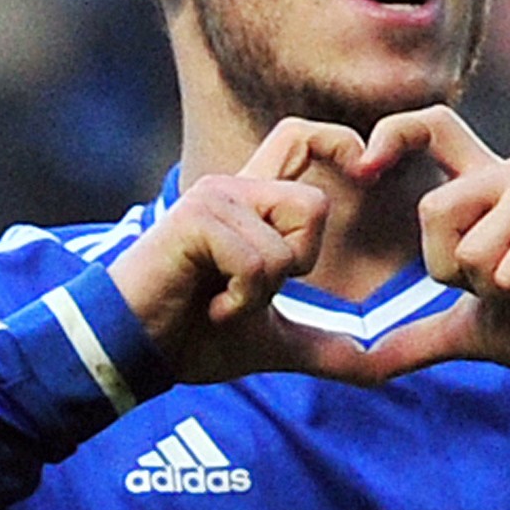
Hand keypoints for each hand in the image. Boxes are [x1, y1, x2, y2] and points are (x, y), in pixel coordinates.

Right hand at [109, 119, 386, 383]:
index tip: (367, 165)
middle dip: (297, 266)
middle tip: (249, 291)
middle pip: (314, 206)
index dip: (336, 139)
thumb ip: (326, 348)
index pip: (298, 140)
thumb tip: (378, 370)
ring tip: (219, 301)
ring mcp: (213, 200)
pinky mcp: (196, 219)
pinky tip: (206, 306)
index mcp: (251, 207)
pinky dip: (240, 301)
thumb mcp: (273, 342)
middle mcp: (233, 191)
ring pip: (287, 244)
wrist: (131, 353)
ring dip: (261, 293)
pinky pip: (257, 263)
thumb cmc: (190, 338)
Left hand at [357, 105, 509, 374]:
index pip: (434, 127)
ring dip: (493, 289)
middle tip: (501, 280)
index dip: (393, 133)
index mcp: (488, 181)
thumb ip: (415, 333)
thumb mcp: (466, 321)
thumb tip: (366, 363)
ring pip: (470, 250)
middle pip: (435, 210)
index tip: (363, 170)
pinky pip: (504, 272)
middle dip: (454, 268)